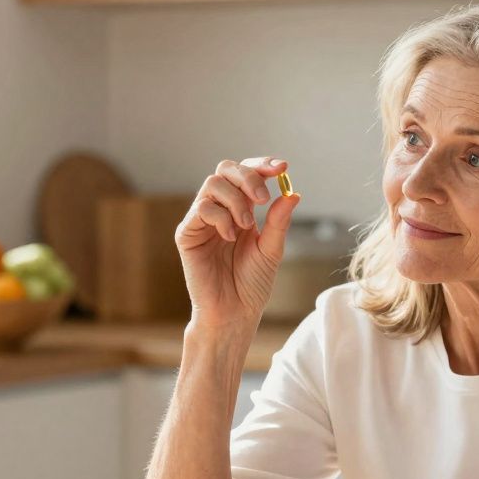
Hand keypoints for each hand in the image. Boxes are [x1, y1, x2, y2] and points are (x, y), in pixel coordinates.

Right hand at [176, 156, 300, 329]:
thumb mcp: (271, 250)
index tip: (282, 168)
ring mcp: (201, 220)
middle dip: (248, 177)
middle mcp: (219, 210)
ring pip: (212, 183)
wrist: (234, 313)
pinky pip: (201, 208)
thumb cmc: (251, 285)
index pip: (247, 174)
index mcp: (240, 210)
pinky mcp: (187, 233)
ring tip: (248, 225)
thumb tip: (292, 193)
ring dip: (235, 200)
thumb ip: (279, 221)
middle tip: (263, 199)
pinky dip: (221, 217)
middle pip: (226, 170)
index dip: (262, 165)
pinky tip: (230, 237)